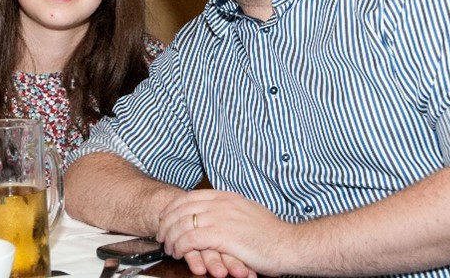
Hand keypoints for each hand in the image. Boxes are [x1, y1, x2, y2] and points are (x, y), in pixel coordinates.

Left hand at [157, 189, 286, 276]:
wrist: (288, 245)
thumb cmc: (271, 235)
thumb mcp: (247, 213)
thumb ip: (229, 211)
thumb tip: (214, 216)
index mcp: (226, 196)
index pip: (189, 196)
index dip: (173, 207)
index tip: (166, 217)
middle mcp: (221, 203)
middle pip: (181, 208)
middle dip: (166, 222)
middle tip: (161, 234)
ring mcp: (220, 217)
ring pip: (182, 223)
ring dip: (171, 237)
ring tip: (169, 247)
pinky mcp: (221, 234)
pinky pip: (190, 238)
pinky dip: (180, 246)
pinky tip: (179, 253)